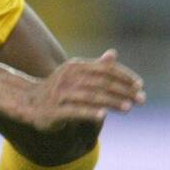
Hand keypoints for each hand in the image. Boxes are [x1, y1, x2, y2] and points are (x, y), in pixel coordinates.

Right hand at [19, 49, 144, 131]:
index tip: (140, 85)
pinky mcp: (54, 111)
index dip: (123, 76)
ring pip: (90, 97)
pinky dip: (89, 112)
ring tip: (128, 107)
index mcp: (75, 67)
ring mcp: (60, 94)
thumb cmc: (58, 89)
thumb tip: (113, 54)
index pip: (104, 70)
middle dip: (123, 91)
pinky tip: (103, 116)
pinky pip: (74, 111)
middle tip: (141, 99)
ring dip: (111, 102)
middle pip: (101, 83)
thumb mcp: (75, 75)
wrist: (28, 103)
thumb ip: (96, 67)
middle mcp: (67, 78)